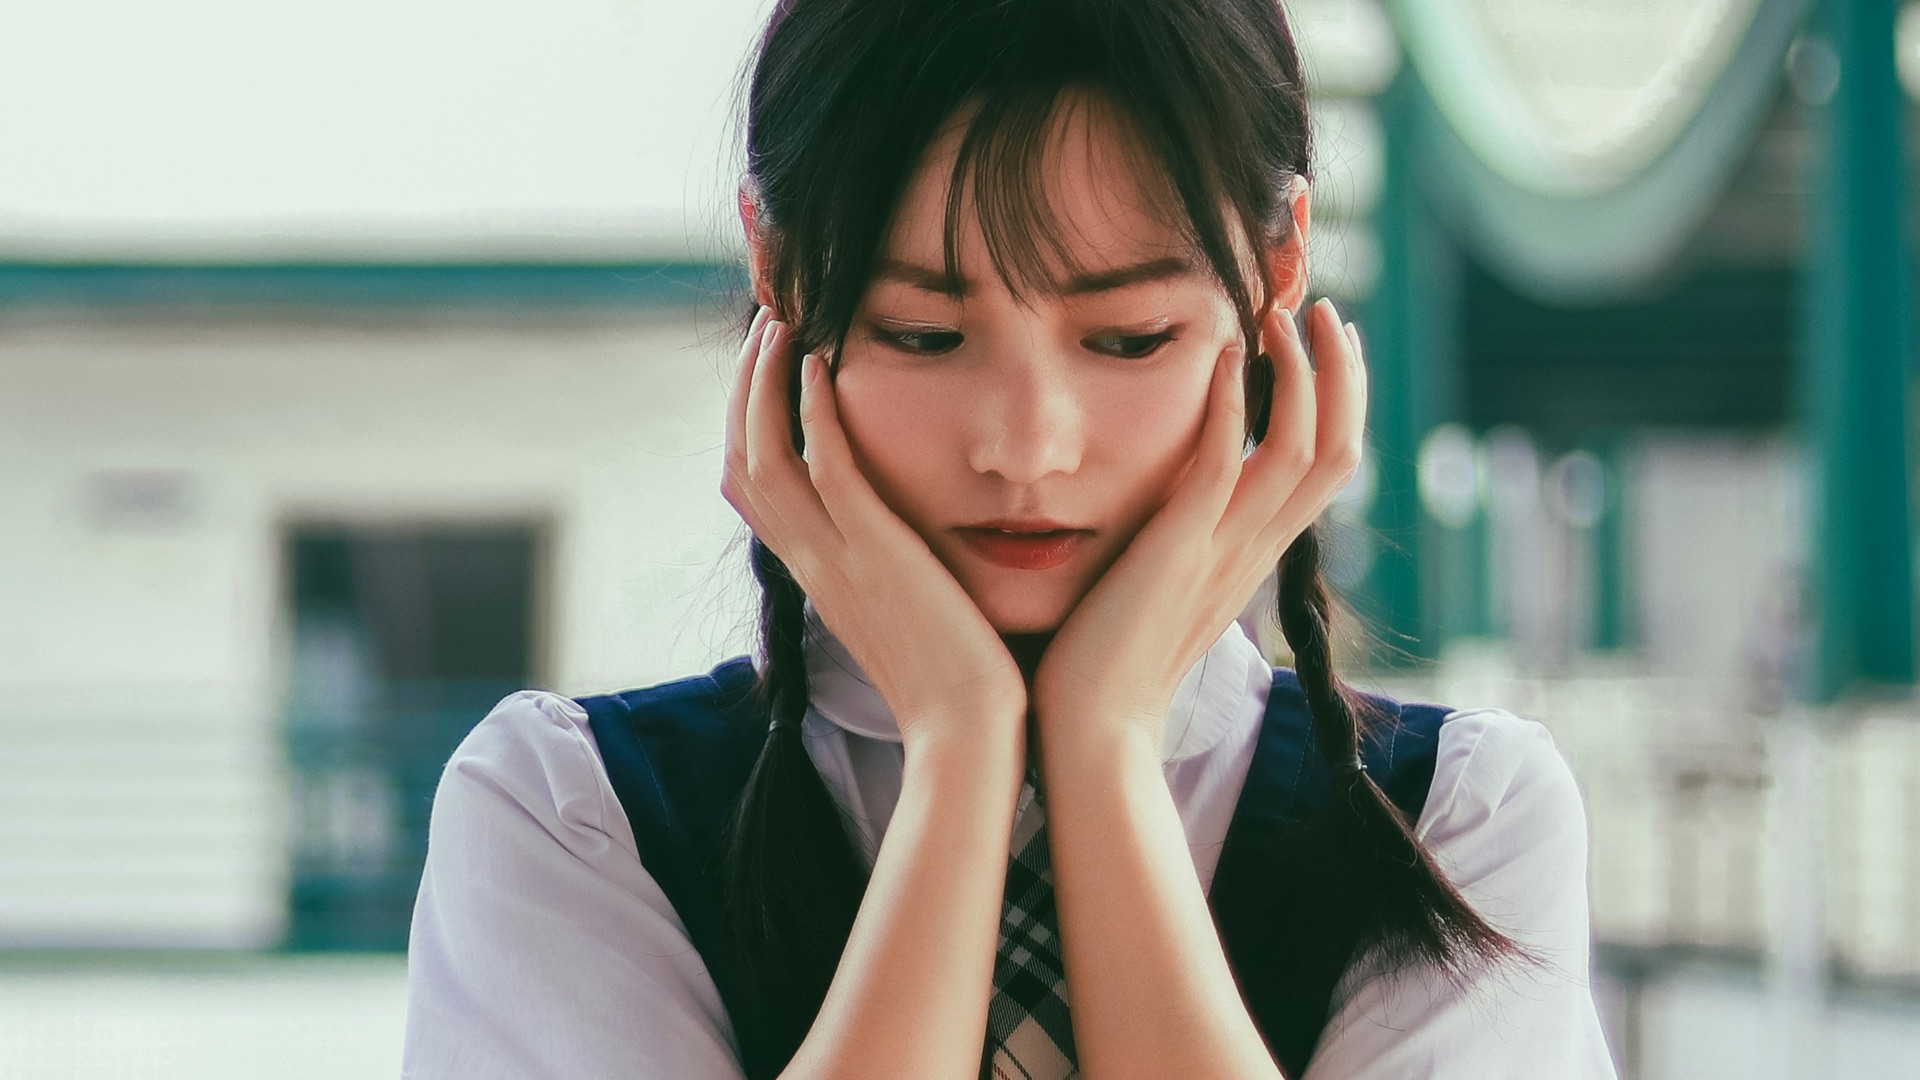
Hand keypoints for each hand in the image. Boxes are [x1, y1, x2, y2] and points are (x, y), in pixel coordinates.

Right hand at [722, 308, 1028, 753]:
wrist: (971, 738)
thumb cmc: (961, 682)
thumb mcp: (908, 614)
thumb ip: (895, 569)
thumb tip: (909, 539)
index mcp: (819, 575)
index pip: (753, 486)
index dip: (748, 421)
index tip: (769, 367)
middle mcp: (812, 562)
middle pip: (740, 458)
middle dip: (743, 386)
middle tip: (765, 323)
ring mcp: (836, 559)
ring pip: (764, 454)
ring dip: (765, 381)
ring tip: (784, 321)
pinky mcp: (875, 554)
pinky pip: (825, 469)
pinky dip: (812, 413)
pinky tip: (821, 363)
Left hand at [1032, 297, 1367, 756]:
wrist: (1090, 735)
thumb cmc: (1104, 666)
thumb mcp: (1158, 589)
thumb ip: (1176, 544)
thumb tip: (1167, 504)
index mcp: (1251, 559)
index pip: (1326, 469)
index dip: (1338, 402)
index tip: (1324, 344)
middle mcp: (1253, 552)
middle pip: (1339, 450)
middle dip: (1341, 373)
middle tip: (1322, 310)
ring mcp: (1223, 553)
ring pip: (1302, 451)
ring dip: (1299, 373)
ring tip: (1281, 313)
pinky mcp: (1180, 553)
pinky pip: (1225, 466)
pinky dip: (1230, 404)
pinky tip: (1223, 352)